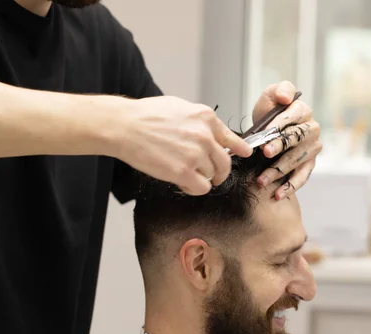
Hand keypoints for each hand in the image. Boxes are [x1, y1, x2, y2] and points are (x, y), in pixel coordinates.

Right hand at [114, 96, 252, 194]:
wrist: (125, 126)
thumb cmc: (146, 116)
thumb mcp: (180, 108)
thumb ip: (200, 121)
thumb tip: (210, 133)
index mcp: (206, 117)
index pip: (232, 138)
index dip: (239, 148)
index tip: (245, 153)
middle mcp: (205, 135)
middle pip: (225, 163)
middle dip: (219, 172)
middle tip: (211, 176)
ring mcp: (196, 154)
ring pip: (212, 176)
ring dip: (202, 178)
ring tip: (184, 173)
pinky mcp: (184, 172)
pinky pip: (202, 188)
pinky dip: (194, 189)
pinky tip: (184, 183)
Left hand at [251, 81, 321, 199]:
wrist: (268, 131)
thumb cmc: (269, 113)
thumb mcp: (270, 96)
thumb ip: (279, 90)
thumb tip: (286, 98)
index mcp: (303, 110)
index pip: (293, 117)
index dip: (279, 125)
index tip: (265, 134)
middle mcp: (312, 129)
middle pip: (295, 139)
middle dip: (279, 147)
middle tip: (264, 153)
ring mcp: (313, 148)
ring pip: (295, 161)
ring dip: (278, 171)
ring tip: (261, 180)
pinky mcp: (310, 164)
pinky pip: (302, 177)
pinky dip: (290, 187)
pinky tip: (277, 195)